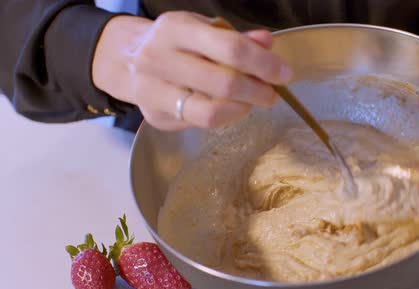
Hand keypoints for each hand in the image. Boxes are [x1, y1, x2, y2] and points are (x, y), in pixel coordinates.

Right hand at [92, 12, 291, 129]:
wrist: (126, 60)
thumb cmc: (176, 43)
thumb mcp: (203, 30)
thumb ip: (236, 38)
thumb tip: (267, 43)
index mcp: (176, 28)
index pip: (230, 48)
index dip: (263, 63)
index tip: (284, 73)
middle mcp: (159, 58)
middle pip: (223, 82)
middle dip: (258, 91)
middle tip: (272, 94)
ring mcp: (153, 90)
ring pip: (211, 111)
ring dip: (243, 109)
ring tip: (254, 103)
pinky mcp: (155, 116)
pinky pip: (200, 123)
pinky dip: (224, 117)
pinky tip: (232, 108)